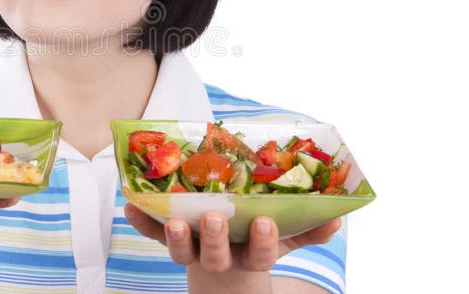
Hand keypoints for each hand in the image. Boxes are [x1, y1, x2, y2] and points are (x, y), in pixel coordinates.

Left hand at [124, 203, 339, 274]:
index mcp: (249, 256)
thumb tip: (338, 216)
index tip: (263, 221)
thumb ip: (309, 229)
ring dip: (176, 235)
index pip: (258, 255)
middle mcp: (218, 256)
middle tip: (214, 217)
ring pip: (182, 250)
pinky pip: (152, 233)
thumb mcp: (285, 238)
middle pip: (214, 255)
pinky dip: (141, 222)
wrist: (226, 262)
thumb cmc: (256, 240)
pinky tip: (130, 206)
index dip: (260, 241)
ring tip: (173, 217)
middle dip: (215, 238)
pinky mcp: (168, 239)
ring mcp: (192, 249)